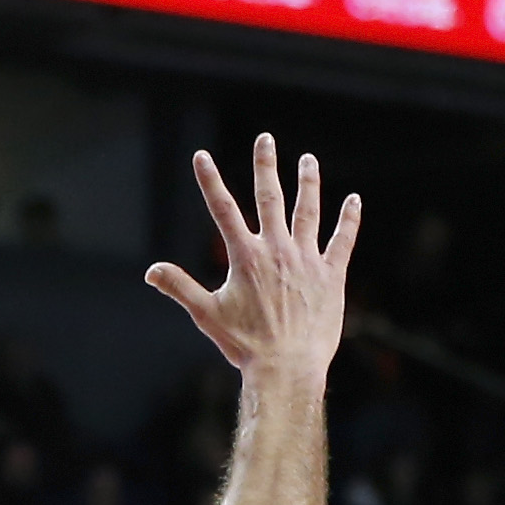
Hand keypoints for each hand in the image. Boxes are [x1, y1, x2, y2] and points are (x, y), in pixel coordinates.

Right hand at [145, 137, 358, 387]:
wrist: (287, 365)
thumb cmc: (244, 344)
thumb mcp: (206, 315)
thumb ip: (180, 287)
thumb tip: (151, 272)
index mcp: (245, 256)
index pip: (222, 210)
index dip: (209, 181)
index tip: (201, 157)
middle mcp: (277, 249)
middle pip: (270, 198)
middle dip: (265, 166)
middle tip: (265, 139)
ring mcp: (307, 259)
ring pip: (308, 211)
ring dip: (308, 183)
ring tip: (307, 160)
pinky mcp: (331, 274)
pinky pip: (342, 239)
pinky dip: (348, 219)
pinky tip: (353, 200)